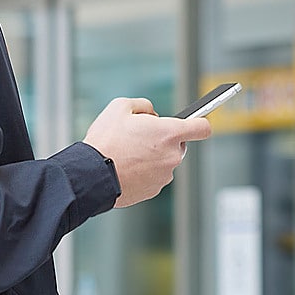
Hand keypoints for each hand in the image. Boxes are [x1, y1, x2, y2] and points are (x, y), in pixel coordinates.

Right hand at [82, 97, 211, 207]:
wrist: (92, 174)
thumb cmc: (105, 141)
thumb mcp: (119, 107)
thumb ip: (143, 105)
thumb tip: (152, 114)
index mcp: (169, 133)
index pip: (202, 128)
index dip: (199, 123)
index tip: (195, 122)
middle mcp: (172, 155)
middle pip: (178, 144)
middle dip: (163, 139)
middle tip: (139, 137)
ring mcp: (165, 175)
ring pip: (164, 161)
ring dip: (151, 157)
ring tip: (126, 154)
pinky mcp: (154, 190)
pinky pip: (154, 176)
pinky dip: (143, 172)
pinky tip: (125, 167)